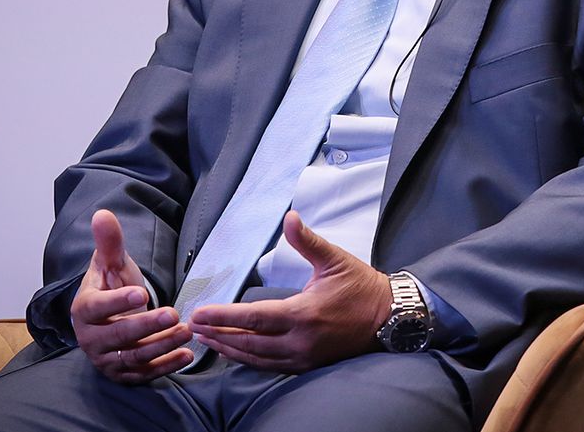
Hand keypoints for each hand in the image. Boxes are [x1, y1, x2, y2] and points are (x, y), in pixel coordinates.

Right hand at [70, 209, 192, 383]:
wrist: (110, 319)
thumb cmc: (112, 287)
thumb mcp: (112, 264)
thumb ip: (109, 242)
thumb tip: (102, 214)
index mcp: (84, 310)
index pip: (97, 308)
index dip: (117, 302)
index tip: (141, 292)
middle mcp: (91, 339)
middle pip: (117, 336)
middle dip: (145, 326)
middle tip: (172, 313)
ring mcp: (107, 360)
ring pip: (134, 358)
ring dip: (161, 346)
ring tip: (186, 331)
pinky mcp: (124, 374)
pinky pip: (145, 374)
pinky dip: (166, 366)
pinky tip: (186, 355)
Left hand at [189, 211, 390, 373]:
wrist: (389, 317)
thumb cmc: (362, 287)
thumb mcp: (335, 259)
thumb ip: (307, 241)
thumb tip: (290, 217)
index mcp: (303, 314)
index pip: (252, 318)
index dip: (222, 316)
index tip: (199, 314)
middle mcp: (300, 340)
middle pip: (248, 342)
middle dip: (218, 335)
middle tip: (193, 328)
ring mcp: (304, 356)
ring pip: (256, 358)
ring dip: (229, 349)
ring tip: (208, 340)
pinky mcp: (308, 364)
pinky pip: (271, 366)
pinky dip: (249, 360)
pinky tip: (236, 353)